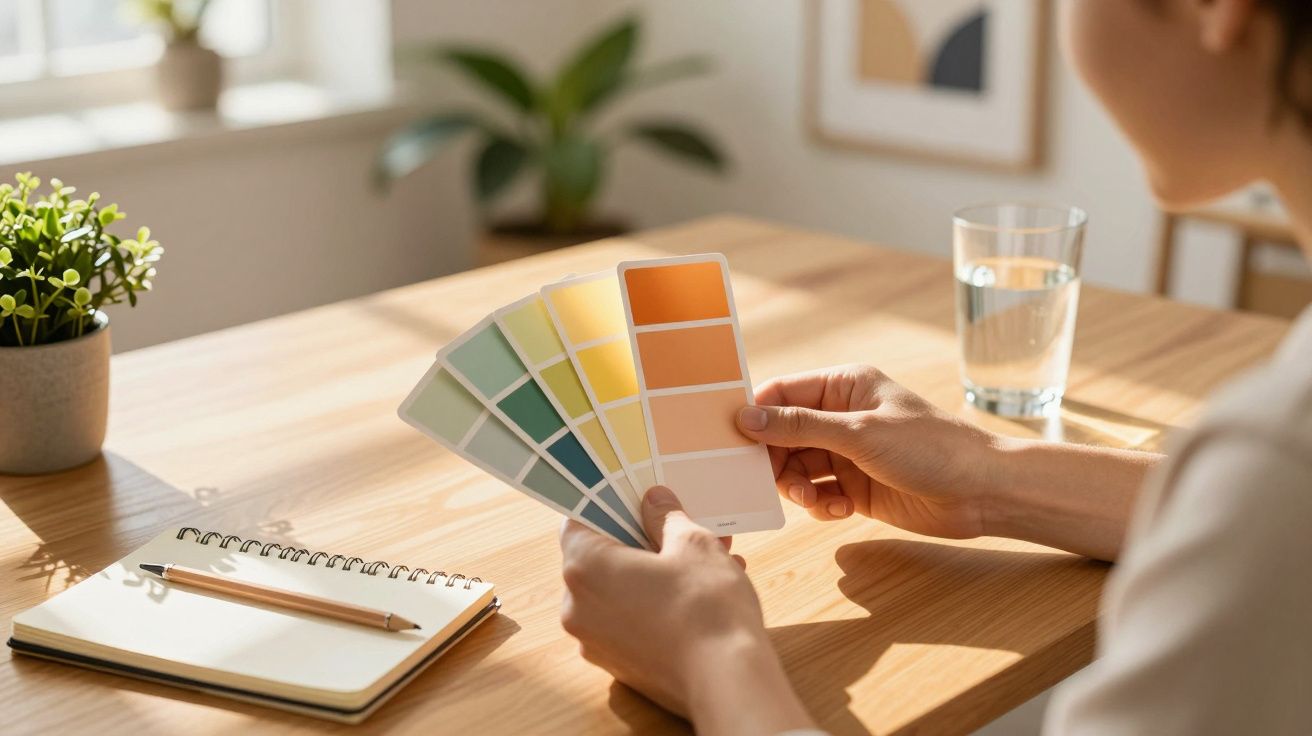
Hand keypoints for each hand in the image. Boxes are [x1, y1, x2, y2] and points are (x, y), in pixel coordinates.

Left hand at [559, 487, 812, 734]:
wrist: (727, 683)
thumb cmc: (705, 607)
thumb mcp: (692, 543)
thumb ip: (665, 516)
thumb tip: (653, 500)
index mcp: (584, 567)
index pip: (578, 521)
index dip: (608, 506)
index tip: (636, 500)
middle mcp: (577, 607)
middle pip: (601, 558)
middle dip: (644, 540)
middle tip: (682, 529)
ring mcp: (595, 641)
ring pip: (621, 591)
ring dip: (657, 572)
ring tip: (710, 560)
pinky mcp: (618, 665)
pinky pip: (631, 621)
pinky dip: (657, 604)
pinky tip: (703, 595)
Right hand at [736, 364, 1003, 539]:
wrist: (982, 493)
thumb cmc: (931, 448)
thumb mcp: (860, 433)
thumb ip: (800, 426)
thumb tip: (746, 417)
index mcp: (844, 385)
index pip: (781, 393)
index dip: (755, 414)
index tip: (730, 441)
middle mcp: (841, 415)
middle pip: (782, 434)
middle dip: (775, 460)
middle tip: (774, 481)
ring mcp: (848, 452)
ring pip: (797, 467)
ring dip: (797, 486)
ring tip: (814, 499)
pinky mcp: (856, 486)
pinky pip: (818, 493)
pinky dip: (820, 504)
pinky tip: (841, 509)